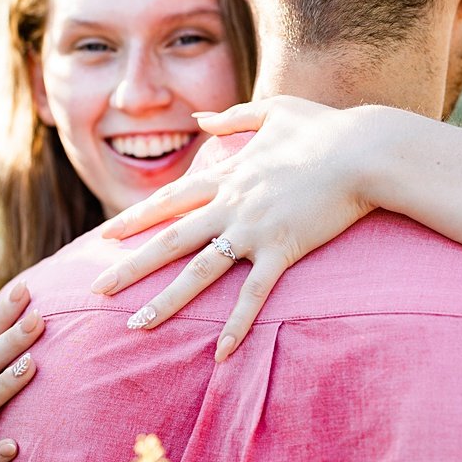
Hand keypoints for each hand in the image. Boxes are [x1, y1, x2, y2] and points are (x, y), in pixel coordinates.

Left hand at [90, 96, 376, 359]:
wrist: (365, 150)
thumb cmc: (327, 127)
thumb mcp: (275, 109)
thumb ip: (234, 115)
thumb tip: (201, 116)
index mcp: (228, 174)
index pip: (170, 200)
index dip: (134, 219)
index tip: (105, 236)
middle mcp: (231, 203)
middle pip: (169, 238)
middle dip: (130, 265)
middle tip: (96, 288)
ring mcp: (254, 228)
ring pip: (198, 271)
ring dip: (165, 301)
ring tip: (135, 327)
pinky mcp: (283, 249)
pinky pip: (254, 295)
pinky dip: (237, 325)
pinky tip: (220, 352)